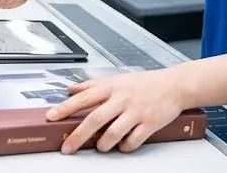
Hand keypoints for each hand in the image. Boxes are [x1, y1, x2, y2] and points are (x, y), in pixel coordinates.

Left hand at [46, 68, 185, 153]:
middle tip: (67, 147)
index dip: (65, 108)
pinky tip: (123, 145)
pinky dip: (124, 147)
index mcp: (112, 87)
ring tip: (101, 146)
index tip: (52, 117)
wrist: (175, 85)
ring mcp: (136, 112)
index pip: (84, 97)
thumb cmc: (146, 83)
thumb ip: (93, 84)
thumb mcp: (118, 78)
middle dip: (78, 136)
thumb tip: (70, 88)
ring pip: (113, 134)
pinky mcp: (149, 123)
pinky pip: (132, 141)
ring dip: (103, 145)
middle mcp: (123, 99)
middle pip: (95, 119)